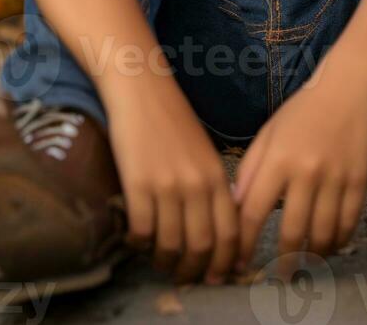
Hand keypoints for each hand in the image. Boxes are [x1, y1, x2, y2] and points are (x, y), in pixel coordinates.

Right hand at [106, 65, 238, 284]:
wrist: (142, 89)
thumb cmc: (172, 118)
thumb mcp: (204, 151)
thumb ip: (212, 187)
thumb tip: (215, 228)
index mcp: (217, 176)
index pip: (230, 233)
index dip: (224, 262)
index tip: (215, 276)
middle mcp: (197, 184)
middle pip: (202, 246)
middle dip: (193, 271)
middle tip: (184, 278)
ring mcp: (167, 184)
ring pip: (171, 244)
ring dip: (164, 262)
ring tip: (159, 262)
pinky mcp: (138, 183)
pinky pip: (141, 230)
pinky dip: (139, 244)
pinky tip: (136, 240)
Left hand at [232, 51, 366, 273]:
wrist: (349, 88)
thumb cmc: (303, 110)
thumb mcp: (269, 133)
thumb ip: (251, 169)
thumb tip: (236, 208)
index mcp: (277, 158)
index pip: (253, 212)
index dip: (243, 243)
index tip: (238, 262)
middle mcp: (306, 171)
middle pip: (291, 233)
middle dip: (281, 262)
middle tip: (277, 276)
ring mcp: (336, 178)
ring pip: (322, 236)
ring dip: (311, 258)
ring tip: (303, 265)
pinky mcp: (360, 181)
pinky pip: (348, 225)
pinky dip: (337, 242)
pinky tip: (328, 245)